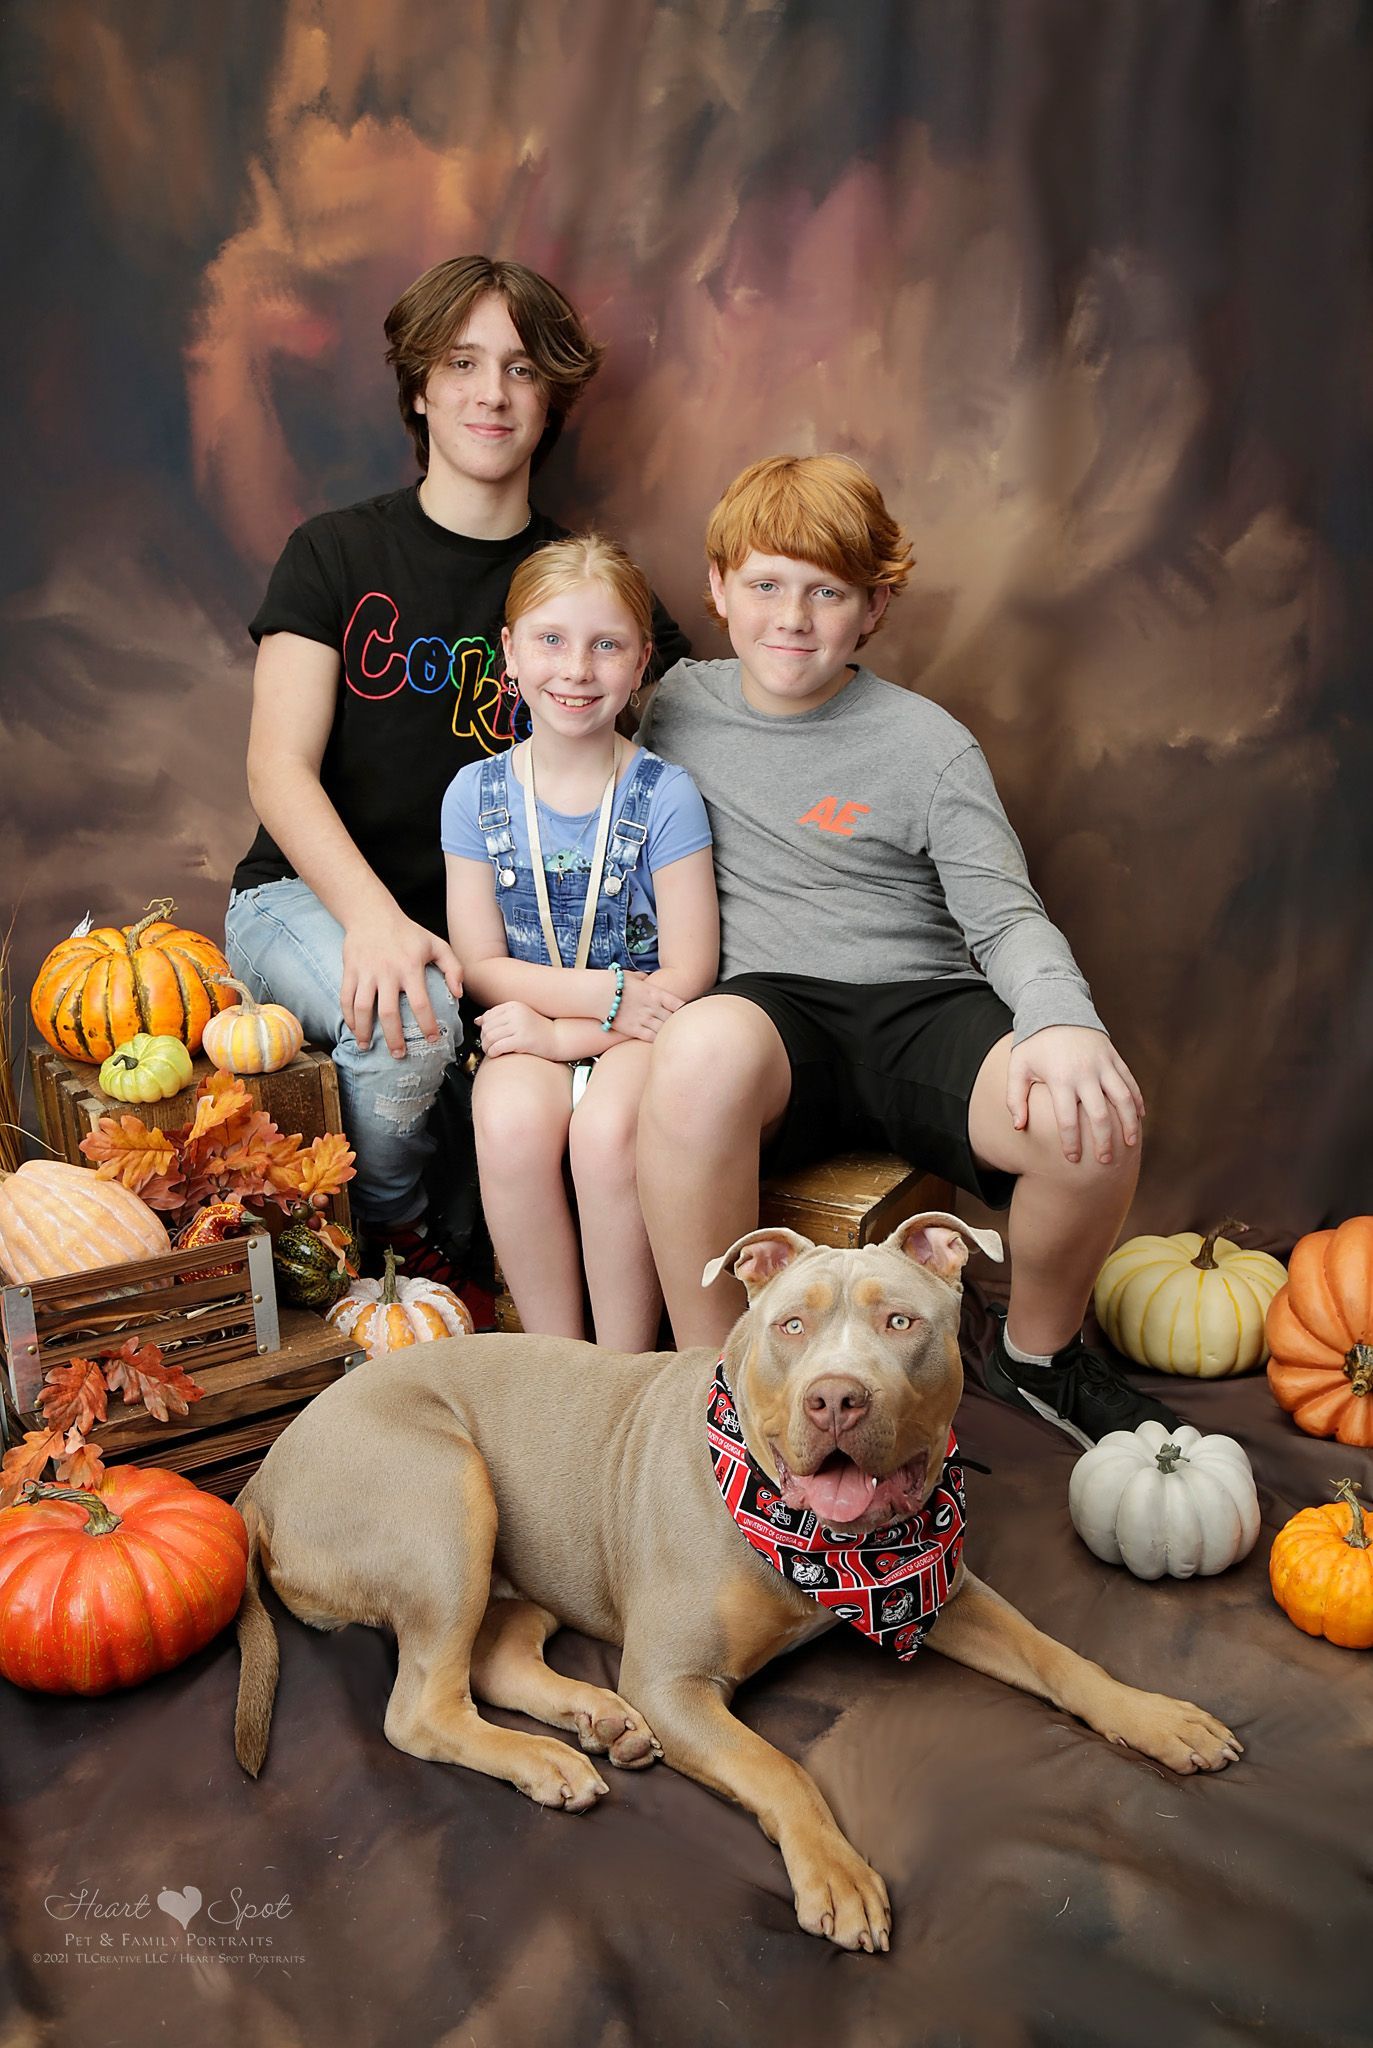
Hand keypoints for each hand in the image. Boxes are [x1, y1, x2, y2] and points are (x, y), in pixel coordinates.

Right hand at [340, 909, 462, 1057]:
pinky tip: (354, 1030)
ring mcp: (366, 972)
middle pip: (388, 1013)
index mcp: (411, 967)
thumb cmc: (408, 933)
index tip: (431, 1040)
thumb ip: (453, 968)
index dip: (427, 1025)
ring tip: (367, 1047)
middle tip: (398, 1055)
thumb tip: (459, 994)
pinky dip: (348, 1018)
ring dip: (364, 1031)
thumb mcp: (436, 944)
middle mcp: (387, 972)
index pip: (421, 1003)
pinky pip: (346, 999)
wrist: (371, 913)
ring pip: (361, 1009)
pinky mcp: (350, 971)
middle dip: (393, 1038)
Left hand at [477, 1002, 556, 1059]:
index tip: (487, 1035)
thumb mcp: (519, 1017)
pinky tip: (496, 1055)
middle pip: (487, 1026)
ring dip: (486, 1046)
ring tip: (490, 1051)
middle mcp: (516, 1013)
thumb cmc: (539, 1030)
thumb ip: (500, 1017)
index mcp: (514, 1005)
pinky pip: (498, 1047)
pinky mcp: (521, 1040)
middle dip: (484, 1038)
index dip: (484, 1027)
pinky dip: (493, 1052)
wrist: (558, 1038)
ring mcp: (519, 1026)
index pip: (488, 1015)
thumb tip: (478, 1020)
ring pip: (490, 1037)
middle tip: (487, 1045)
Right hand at [610, 971, 684, 1041]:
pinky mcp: (633, 1030)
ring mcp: (643, 1019)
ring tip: (671, 1035)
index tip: (689, 1011)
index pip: (677, 1003)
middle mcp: (651, 1007)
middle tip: (681, 1026)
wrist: (596, 993)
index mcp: (654, 993)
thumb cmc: (612, 982)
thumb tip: (644, 976)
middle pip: (672, 1018)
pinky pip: (651, 1038)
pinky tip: (660, 1041)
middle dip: (678, 1022)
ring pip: (664, 1029)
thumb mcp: (630, 976)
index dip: (685, 1009)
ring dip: (668, 1032)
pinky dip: (657, 1040)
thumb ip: (641, 978)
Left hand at [1006, 1026, 1144, 1164]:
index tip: (1072, 1159)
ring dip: (1128, 1124)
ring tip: (1129, 1144)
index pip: (1068, 1119)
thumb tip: (1019, 1127)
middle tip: (1104, 1162)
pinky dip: (1137, 1101)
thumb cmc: (1034, 1043)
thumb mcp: (1018, 1067)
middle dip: (1103, 1141)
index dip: (1071, 1142)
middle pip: (1099, 1115)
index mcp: (1060, 1078)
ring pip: (1123, 1099)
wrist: (1056, 1007)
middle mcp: (1085, 1073)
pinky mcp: (1114, 1057)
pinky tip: (1138, 1118)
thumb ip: (1015, 1098)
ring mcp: (1103, 1064)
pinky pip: (1130, 1082)